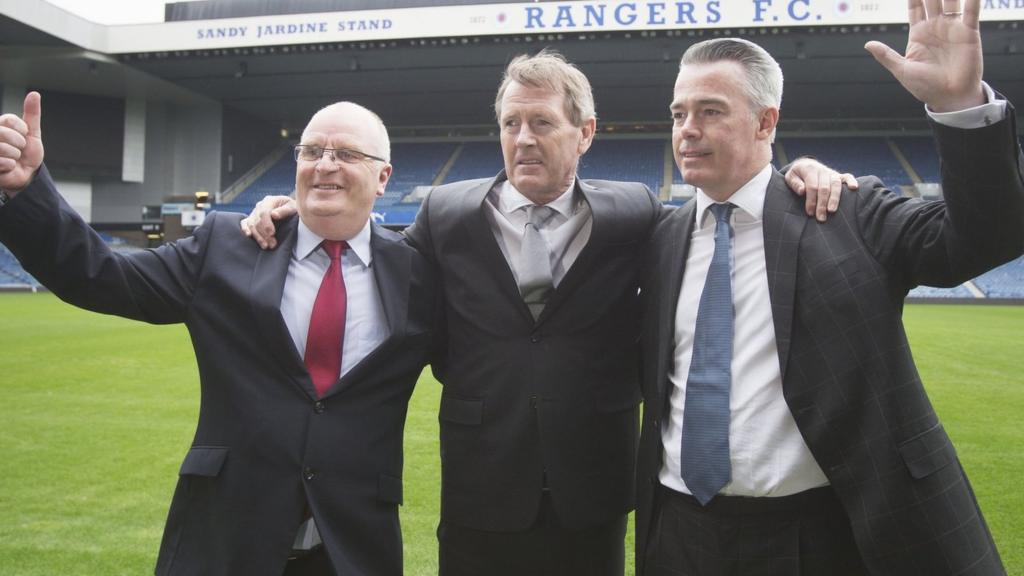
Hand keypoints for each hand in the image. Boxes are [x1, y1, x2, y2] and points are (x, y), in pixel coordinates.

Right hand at [0, 92, 43, 194]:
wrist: (26, 174)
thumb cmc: (27, 153)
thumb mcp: (32, 133)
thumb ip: (32, 114)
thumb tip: (34, 94)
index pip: (9, 120)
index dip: (22, 130)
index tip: (24, 137)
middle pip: (5, 133)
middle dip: (19, 144)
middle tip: (18, 150)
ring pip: (4, 148)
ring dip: (15, 156)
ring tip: (13, 158)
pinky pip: (4, 162)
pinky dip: (10, 166)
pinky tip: (8, 167)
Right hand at [240, 195, 296, 248]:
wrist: (290, 211)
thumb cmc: (293, 209)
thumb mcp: (293, 207)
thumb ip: (285, 210)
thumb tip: (274, 215)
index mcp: (270, 201)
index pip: (264, 212)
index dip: (267, 224)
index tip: (272, 234)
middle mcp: (260, 205)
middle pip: (257, 220)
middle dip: (264, 234)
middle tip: (272, 245)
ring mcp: (254, 212)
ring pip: (251, 224)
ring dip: (258, 236)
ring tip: (265, 246)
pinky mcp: (251, 219)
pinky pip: (244, 223)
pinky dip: (245, 229)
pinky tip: (248, 235)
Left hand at [785, 157, 858, 221]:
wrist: (806, 165)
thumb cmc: (797, 175)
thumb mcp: (790, 177)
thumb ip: (795, 184)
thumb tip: (802, 191)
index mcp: (809, 169)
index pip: (812, 186)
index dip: (811, 200)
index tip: (810, 212)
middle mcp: (822, 170)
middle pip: (824, 187)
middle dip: (822, 204)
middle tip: (820, 218)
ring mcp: (832, 172)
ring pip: (836, 184)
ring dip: (835, 198)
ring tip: (832, 211)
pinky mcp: (839, 175)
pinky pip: (847, 177)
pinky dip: (851, 181)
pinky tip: (854, 188)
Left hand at [864, 0, 983, 111]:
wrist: (950, 98)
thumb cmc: (926, 87)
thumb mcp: (902, 70)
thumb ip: (886, 55)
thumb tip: (868, 44)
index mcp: (918, 34)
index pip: (915, 7)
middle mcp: (936, 27)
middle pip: (932, 0)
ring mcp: (952, 28)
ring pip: (951, 1)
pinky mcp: (969, 32)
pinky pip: (971, 11)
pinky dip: (972, 0)